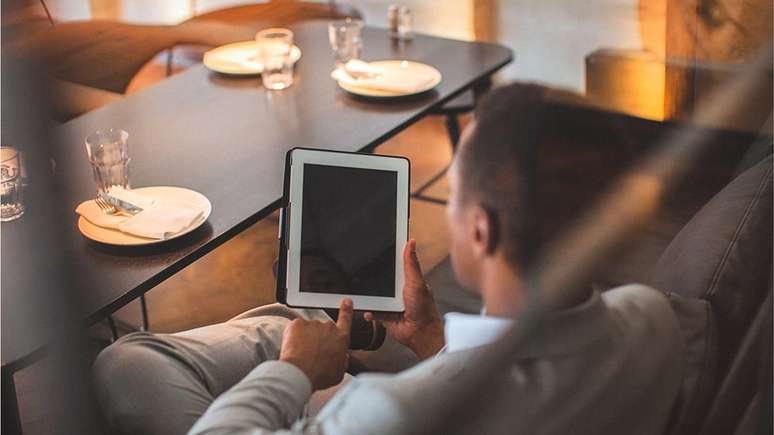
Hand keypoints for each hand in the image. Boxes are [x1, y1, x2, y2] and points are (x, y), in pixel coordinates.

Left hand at [280, 298, 352, 390]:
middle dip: (317, 338)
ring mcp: (312, 324)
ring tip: (302, 355)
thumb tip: (341, 356)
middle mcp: (329, 327)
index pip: (346, 319)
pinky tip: (294, 350)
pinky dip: (293, 338)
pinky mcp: (297, 324)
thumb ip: (342, 360)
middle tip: (312, 354)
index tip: (346, 301)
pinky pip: (295, 329)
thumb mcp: (340, 372)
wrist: (301, 373)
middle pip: (323, 329)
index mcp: (341, 337)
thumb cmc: (320, 375)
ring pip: (307, 330)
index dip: (346, 309)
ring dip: (304, 339)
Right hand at [365, 240, 443, 359]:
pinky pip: (371, 310)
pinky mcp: (383, 314)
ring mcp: (389, 302)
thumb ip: (411, 264)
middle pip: (380, 278)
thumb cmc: (424, 308)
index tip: (374, 248)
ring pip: (374, 294)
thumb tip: (411, 242)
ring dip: (369, 295)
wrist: (420, 334)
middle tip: (361, 272)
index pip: (394, 263)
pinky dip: (368, 310)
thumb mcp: (417, 282)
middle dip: (371, 277)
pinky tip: (367, 310)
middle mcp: (397, 290)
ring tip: (362, 292)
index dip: (386, 256)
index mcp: (406, 279)